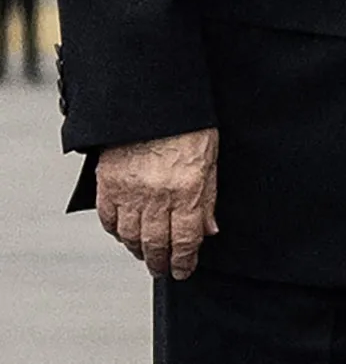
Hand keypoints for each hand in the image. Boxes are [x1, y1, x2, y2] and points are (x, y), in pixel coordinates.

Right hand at [96, 128, 217, 278]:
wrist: (154, 103)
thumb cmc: (189, 127)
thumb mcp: (211, 160)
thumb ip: (209, 198)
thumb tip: (209, 230)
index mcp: (188, 191)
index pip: (186, 240)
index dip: (184, 261)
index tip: (184, 271)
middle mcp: (157, 197)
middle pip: (156, 244)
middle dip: (161, 262)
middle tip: (163, 270)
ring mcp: (129, 193)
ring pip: (131, 236)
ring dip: (138, 250)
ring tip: (145, 256)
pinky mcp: (108, 184)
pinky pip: (108, 219)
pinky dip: (116, 231)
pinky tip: (124, 235)